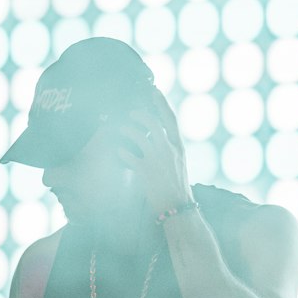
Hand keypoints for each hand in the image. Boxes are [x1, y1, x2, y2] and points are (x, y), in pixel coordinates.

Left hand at [117, 86, 192, 216]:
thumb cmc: (177, 186)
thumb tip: (158, 135)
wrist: (178, 207)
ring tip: (121, 130)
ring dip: (127, 130)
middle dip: (140, 114)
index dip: (161, 103)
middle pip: (153, 122)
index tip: (154, 91)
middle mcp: (169, 149)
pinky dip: (122, 152)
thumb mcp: (179, 163)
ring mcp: (157, 159)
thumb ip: (170, 147)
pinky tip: (119, 152)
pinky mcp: (146, 171)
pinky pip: (129, 156)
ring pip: (139, 136)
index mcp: (179, 146)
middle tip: (131, 112)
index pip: (171, 119)